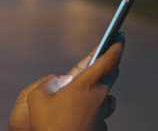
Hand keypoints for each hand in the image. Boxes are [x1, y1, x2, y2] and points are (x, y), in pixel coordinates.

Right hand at [8, 34, 123, 130]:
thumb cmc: (48, 124)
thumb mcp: (37, 97)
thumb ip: (47, 83)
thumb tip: (57, 82)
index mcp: (86, 85)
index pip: (108, 61)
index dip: (115, 46)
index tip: (120, 36)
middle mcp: (99, 98)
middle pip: (110, 76)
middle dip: (110, 63)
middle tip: (110, 53)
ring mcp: (101, 115)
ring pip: (107, 96)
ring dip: (102, 87)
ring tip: (93, 83)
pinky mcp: (100, 128)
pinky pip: (100, 112)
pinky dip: (94, 107)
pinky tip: (82, 111)